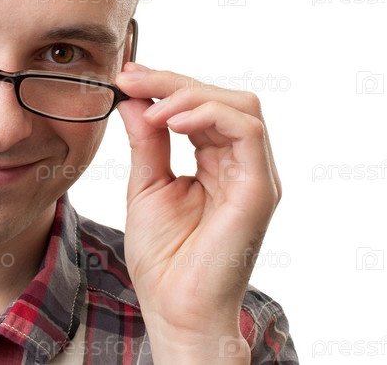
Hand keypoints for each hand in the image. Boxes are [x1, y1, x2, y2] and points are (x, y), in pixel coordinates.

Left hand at [114, 62, 281, 362]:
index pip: (203, 106)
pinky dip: (209, 114)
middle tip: (132, 79)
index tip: (127, 77)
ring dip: (190, 94)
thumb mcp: (147, 185)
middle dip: (175, 81)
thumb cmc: (164, 259)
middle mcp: (243, 165)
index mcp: (219, 163)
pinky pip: (247, 131)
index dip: (167, 85)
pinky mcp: (259, 188)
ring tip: (151, 106)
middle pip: (223, 97)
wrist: (175, 310)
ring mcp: (255, 175)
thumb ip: (147, 140)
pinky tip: (171, 120)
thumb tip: (135, 98)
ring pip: (239, 105)